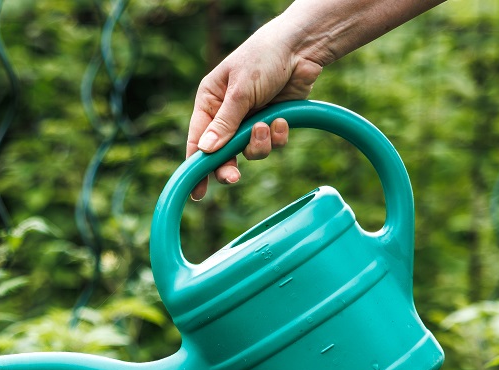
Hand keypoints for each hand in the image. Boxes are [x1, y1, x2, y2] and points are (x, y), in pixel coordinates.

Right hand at [187, 19, 322, 199]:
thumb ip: (224, 123)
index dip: (197, 167)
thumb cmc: (263, 58)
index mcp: (209, 102)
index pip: (198, 140)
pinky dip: (277, 136)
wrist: (301, 47)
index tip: (198, 192)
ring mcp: (250, 120)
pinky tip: (282, 120)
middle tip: (234, 178)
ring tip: (268, 126)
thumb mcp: (240, 91)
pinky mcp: (272, 122)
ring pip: (249, 151)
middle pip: (222, 153)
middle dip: (229, 166)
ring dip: (259, 144)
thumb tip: (205, 151)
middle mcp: (227, 114)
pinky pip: (271, 143)